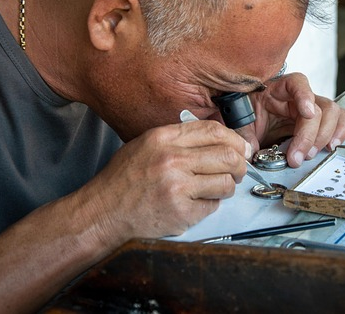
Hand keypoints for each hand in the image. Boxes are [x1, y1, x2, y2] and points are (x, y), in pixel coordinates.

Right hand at [76, 120, 249, 243]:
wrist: (103, 212)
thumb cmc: (124, 180)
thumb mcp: (146, 144)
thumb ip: (180, 138)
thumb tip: (220, 139)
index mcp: (164, 138)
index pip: (214, 131)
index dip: (235, 139)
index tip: (241, 148)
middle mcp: (172, 160)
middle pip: (228, 155)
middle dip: (240, 164)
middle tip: (238, 170)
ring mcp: (178, 187)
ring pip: (226, 183)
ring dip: (227, 187)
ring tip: (215, 189)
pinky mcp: (181, 212)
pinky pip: (212, 206)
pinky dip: (209, 205)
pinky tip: (195, 203)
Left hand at [238, 72, 344, 167]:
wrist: (250, 117)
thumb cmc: (248, 111)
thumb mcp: (241, 119)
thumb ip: (244, 133)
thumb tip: (251, 149)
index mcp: (280, 87)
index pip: (298, 83)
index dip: (305, 96)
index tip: (307, 113)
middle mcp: (300, 95)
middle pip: (320, 107)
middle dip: (311, 135)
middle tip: (297, 156)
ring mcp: (312, 108)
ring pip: (334, 114)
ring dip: (325, 137)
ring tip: (311, 154)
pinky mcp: (319, 121)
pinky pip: (339, 121)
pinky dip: (339, 134)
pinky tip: (330, 146)